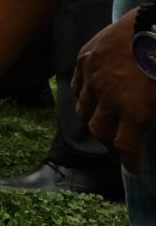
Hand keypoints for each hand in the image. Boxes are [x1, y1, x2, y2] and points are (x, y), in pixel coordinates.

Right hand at [72, 13, 155, 173]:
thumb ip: (155, 113)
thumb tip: (150, 122)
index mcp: (135, 111)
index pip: (125, 148)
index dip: (129, 161)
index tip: (134, 168)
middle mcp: (108, 98)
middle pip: (98, 130)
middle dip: (109, 141)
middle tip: (118, 142)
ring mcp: (92, 77)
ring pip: (83, 108)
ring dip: (94, 117)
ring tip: (104, 117)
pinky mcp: (85, 58)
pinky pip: (77, 84)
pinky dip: (83, 93)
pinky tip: (93, 94)